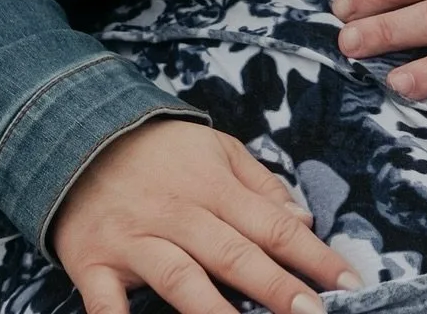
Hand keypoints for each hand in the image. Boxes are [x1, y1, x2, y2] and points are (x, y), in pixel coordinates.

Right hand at [52, 117, 359, 313]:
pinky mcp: (94, 262)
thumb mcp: (217, 148)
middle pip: (235, 254)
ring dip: (217, 310)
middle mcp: (179, 213)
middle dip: (277, 287)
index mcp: (213, 186)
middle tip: (315, 313)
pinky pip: (106, 302)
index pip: (273, 224)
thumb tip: (304, 221)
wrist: (76, 130)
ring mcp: (136, 240)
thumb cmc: (159, 150)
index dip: (313, 254)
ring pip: (181, 278)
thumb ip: (261, 185)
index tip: (349, 280)